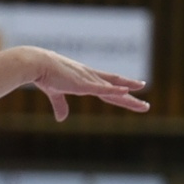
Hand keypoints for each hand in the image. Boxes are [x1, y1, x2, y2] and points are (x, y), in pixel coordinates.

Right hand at [20, 47, 149, 120]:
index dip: (121, 89)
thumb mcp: (55, 93)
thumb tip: (62, 119)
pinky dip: (114, 90)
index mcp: (86, 79)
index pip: (108, 86)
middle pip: (116, 89)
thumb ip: (60, 105)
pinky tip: (126, 92)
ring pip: (114, 90)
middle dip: (131, 99)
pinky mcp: (82, 83)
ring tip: (143, 105)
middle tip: (146, 106)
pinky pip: (102, 89)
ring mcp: (89, 80)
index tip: (134, 91)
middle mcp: (92, 78)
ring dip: (129, 98)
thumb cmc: (45, 75)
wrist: (37, 64)